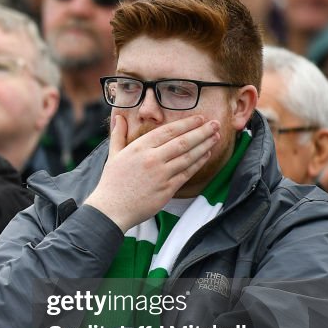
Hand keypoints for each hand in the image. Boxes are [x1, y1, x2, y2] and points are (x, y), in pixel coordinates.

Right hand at [84, 114, 219, 230]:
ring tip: (216, 137)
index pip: (168, 131)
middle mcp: (152, 159)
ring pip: (189, 157)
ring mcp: (161, 175)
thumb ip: (118, 135)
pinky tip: (206, 155)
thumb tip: (118, 118)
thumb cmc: (111, 182)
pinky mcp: (167, 189)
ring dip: (205, 146)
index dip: (187, 123)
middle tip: (216, 124)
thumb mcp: (114, 155)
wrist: (112, 209)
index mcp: (139, 148)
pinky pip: (187, 173)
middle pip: (183, 142)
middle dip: (202, 131)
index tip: (200, 118)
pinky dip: (198, 163)